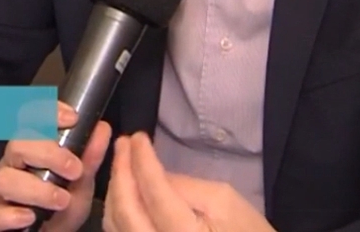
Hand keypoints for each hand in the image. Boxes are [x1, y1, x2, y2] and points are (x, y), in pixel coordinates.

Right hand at [0, 102, 112, 231]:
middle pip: (17, 145)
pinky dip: (7, 216)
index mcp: (32, 151)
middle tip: (74, 170)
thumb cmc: (58, 207)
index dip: (47, 112)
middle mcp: (13, 167)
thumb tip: (102, 128)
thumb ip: (90, 158)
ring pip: (4, 180)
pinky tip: (28, 217)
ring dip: (35, 189)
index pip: (31, 120)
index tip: (72, 118)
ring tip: (61, 200)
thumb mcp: (80, 183)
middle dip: (48, 153)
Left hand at [103, 133, 272, 231]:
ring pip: (115, 223)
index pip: (154, 193)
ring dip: (115, 188)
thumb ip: (184, 186)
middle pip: (126, 210)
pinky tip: (124, 188)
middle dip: (121, 171)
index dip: (142, 161)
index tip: (138, 137)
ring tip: (123, 161)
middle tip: (124, 143)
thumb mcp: (222, 200)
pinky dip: (116, 207)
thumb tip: (150, 172)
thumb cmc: (244, 230)